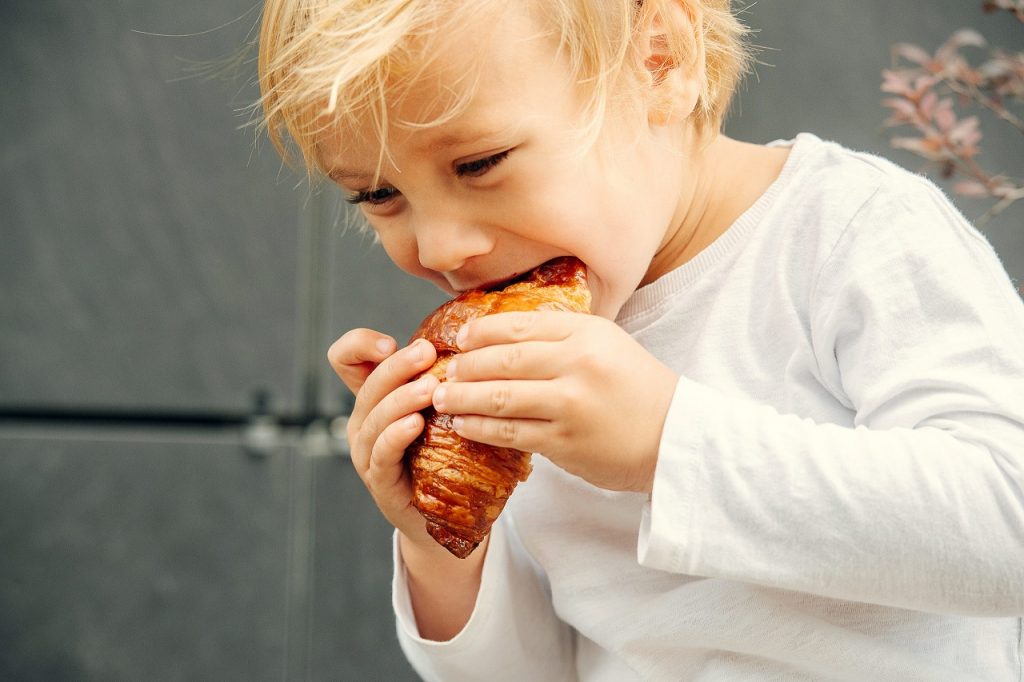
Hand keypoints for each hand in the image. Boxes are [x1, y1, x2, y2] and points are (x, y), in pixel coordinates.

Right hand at [327, 329, 444, 551]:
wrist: (444, 515)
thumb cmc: (445, 455)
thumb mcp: (443, 409)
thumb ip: (447, 380)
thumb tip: (477, 344)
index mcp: (374, 398)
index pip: (345, 360)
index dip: (359, 345)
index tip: (389, 343)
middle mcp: (363, 421)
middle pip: (368, 384)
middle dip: (398, 365)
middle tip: (427, 353)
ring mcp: (366, 452)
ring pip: (375, 417)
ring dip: (402, 398)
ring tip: (430, 388)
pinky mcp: (379, 481)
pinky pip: (382, 453)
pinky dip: (396, 435)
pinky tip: (416, 424)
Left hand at [430, 311, 677, 493]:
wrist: (675, 437)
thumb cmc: (637, 389)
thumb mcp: (608, 345)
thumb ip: (563, 337)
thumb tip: (504, 334)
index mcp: (588, 333)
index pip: (522, 324)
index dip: (483, 331)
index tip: (461, 338)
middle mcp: (578, 364)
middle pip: (505, 359)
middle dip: (466, 365)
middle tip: (444, 371)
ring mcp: (571, 404)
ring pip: (501, 396)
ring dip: (464, 396)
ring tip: (442, 398)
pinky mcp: (565, 442)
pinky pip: (510, 432)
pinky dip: (480, 427)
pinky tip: (464, 424)